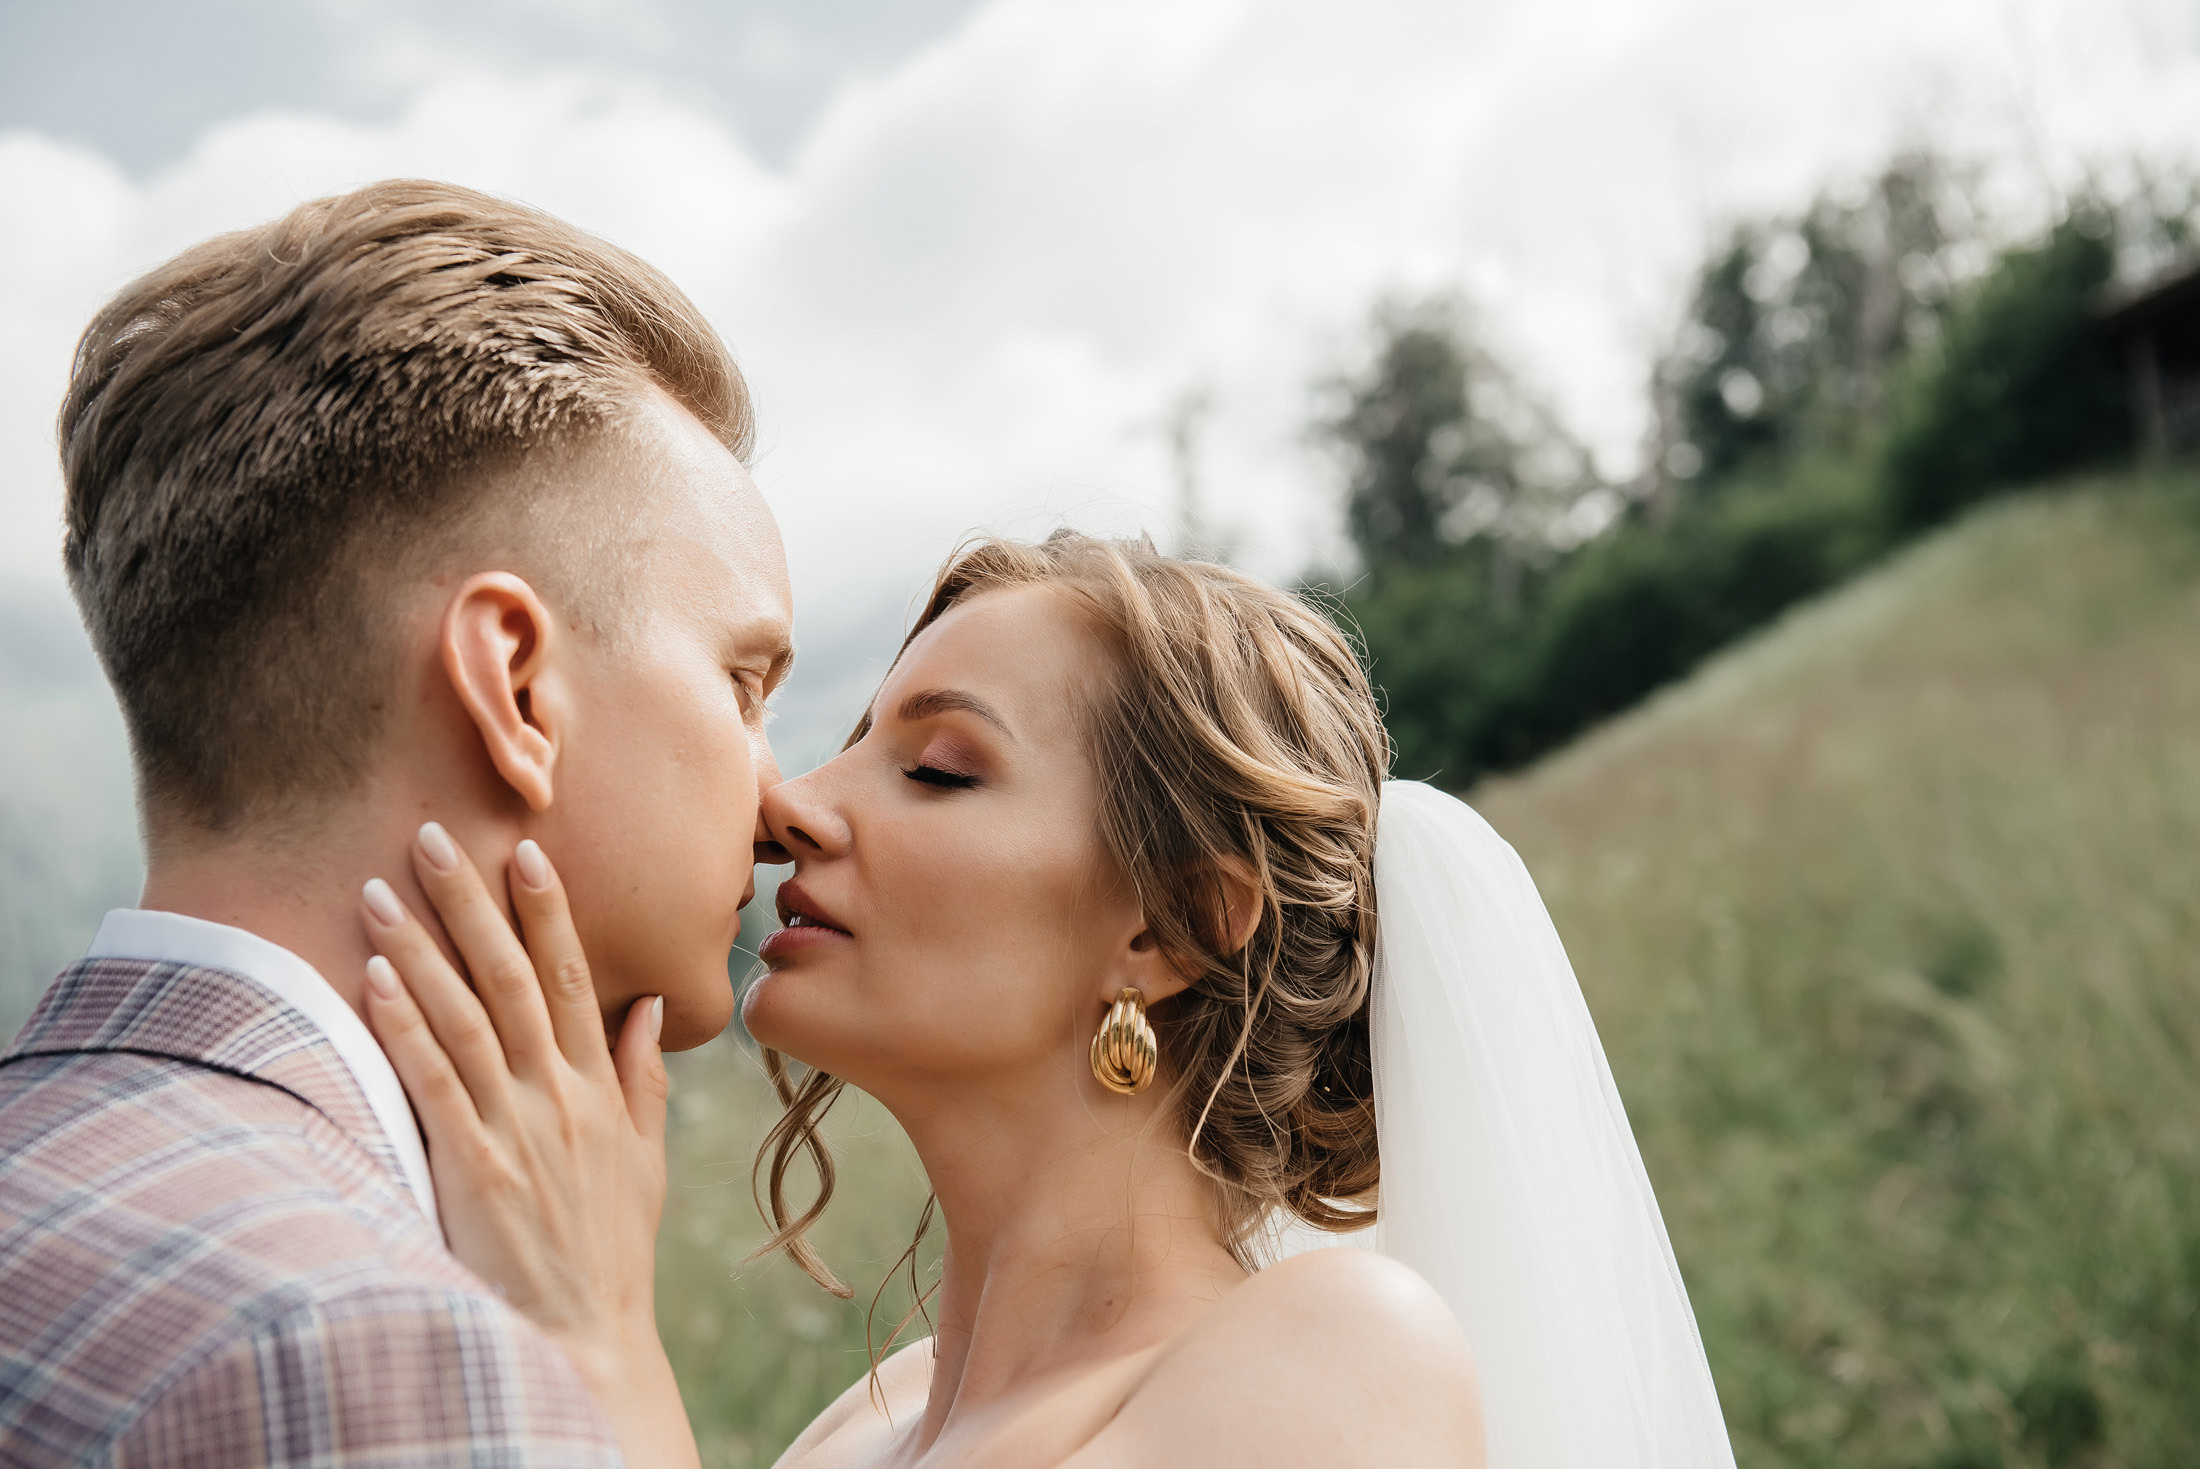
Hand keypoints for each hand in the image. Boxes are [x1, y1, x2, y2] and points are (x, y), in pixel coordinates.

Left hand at [359, 823, 697, 1468]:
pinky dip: (404, 1026)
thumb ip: (642, 1078)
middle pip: (512, 978)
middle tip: (431, 836)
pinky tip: (375, 979)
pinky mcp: (473, 1169)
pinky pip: (433, 1083)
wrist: (584, 1336)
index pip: (574, 976)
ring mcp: (516, 1128)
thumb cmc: (608, 1251)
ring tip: (380, 891)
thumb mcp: (644, 1160)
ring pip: (465, 1018)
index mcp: (601, 1088)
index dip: (547, 909)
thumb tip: (648, 1007)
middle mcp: (560, 1095)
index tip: (523, 848)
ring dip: (420, 949)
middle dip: (471, 902)